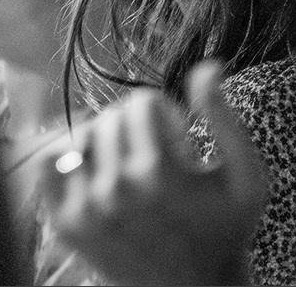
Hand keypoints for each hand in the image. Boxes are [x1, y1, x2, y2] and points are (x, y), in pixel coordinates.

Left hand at [38, 61, 267, 285]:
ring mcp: (86, 209)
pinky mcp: (66, 224)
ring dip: (107, 140)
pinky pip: (50, 163)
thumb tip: (207, 67)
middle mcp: (117, 189)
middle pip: (113, 116)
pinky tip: (94, 168)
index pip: (142, 102)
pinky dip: (68, 157)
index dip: (166, 114)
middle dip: (138, 126)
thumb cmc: (226, 228)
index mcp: (159, 172)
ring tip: (129, 163)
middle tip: (158, 156)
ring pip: (84, 134)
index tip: (180, 141)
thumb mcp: (245, 175)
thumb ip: (226, 118)